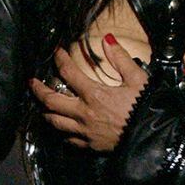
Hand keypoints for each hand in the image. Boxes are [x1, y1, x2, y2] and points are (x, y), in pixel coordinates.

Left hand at [30, 34, 147, 150]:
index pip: (69, 73)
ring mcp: (84, 131)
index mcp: (94, 94)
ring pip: (55, 122)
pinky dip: (62, 131)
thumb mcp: (137, 77)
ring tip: (44, 105)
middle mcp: (83, 113)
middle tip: (32, 82)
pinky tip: (64, 126)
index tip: (56, 52)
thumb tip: (106, 39)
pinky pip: (68, 139)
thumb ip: (120, 58)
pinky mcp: (89, 145)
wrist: (151, 135)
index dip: (60, 60)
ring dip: (47, 112)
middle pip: (51, 102)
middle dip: (38, 90)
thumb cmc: (145, 105)